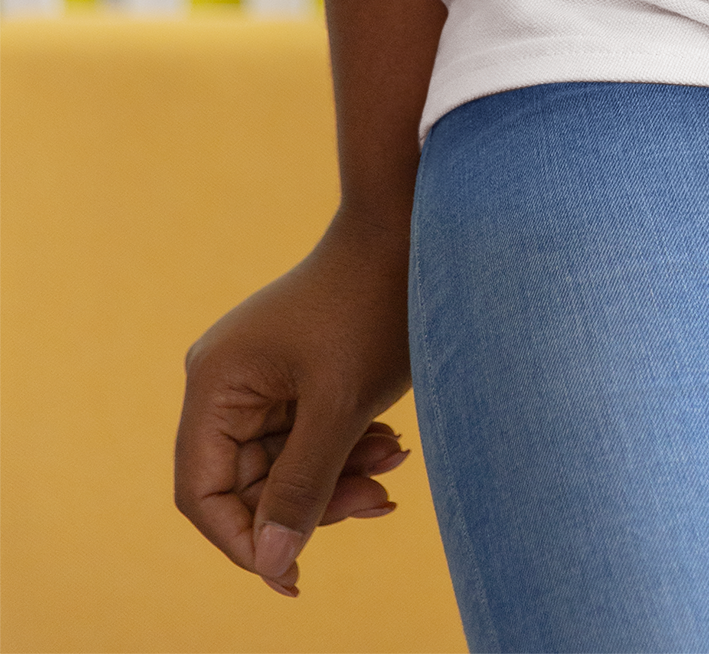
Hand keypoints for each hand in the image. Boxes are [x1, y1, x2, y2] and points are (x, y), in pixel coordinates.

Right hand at [175, 206, 415, 597]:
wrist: (408, 228)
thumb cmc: (372, 305)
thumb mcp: (340, 407)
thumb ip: (302, 488)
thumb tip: (272, 565)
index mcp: (215, 384)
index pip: (204, 493)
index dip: (243, 541)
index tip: (295, 576)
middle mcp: (224, 382)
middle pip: (248, 483)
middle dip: (311, 502)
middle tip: (378, 500)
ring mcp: (258, 377)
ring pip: (283, 463)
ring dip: (337, 475)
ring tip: (394, 462)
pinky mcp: (292, 375)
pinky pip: (304, 435)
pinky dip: (344, 448)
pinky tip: (389, 443)